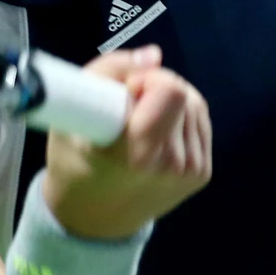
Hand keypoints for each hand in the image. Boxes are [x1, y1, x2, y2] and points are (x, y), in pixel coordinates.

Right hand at [41, 45, 212, 239]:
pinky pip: (200, 123)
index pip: (170, 91)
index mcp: (133, 153)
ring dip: (171, 101)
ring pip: (195, 104)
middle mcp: (168, 165)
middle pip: (183, 93)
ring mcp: (189, 172)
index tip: (125, 92)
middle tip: (130, 105)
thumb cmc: (75, 158)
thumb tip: (155, 56)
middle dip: (157, 88)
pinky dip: (181, 118)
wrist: (93, 218)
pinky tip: (157, 132)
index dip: (148, 80)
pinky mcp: (202, 174)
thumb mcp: (73, 108)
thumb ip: (110, 70)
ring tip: (141, 119)